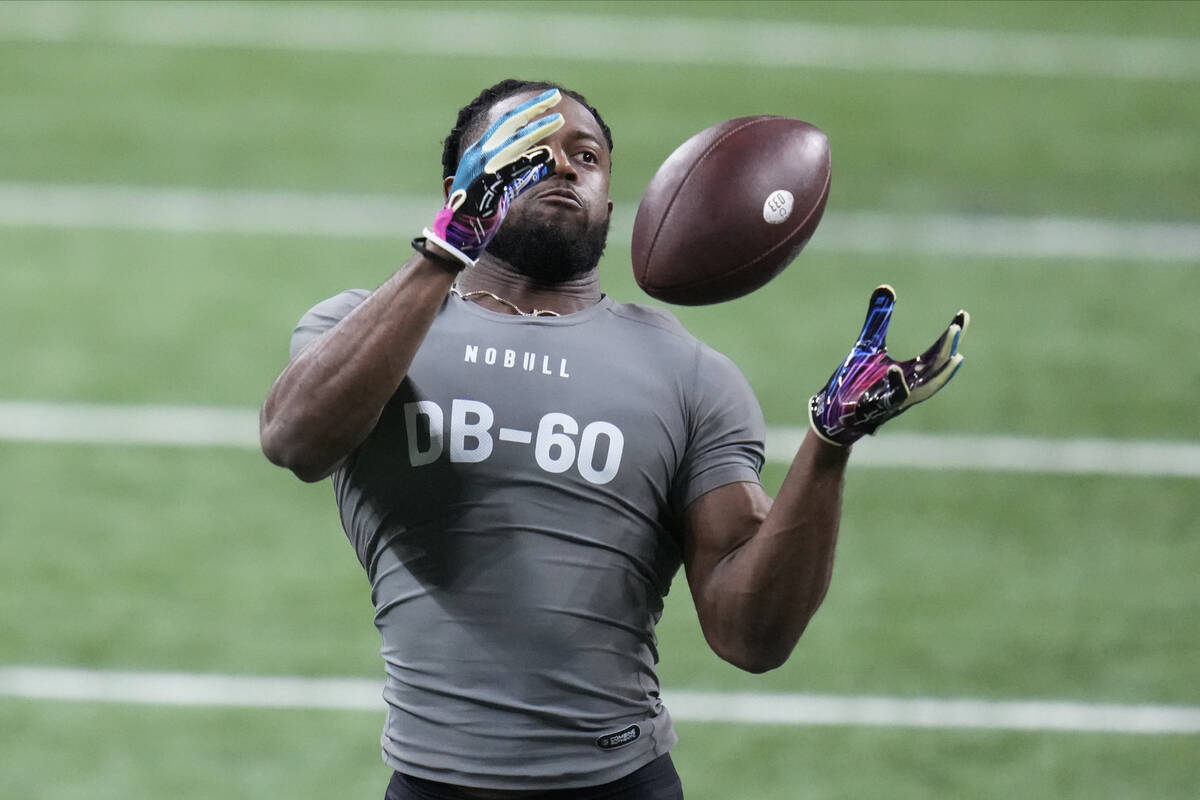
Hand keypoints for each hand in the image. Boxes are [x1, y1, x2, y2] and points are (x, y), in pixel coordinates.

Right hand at [423, 88, 564, 266]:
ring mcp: (482, 168)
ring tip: (557, 120)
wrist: (456, 233)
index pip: (506, 123)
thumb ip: (520, 171)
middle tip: (555, 97)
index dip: (528, 109)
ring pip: (514, 143)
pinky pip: (513, 169)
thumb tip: (546, 158)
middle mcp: (479, 154)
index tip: (548, 100)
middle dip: (534, 108)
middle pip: (511, 124)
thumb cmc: (478, 210)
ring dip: (537, 130)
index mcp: (480, 151)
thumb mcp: (501, 185)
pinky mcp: (487, 184)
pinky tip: (548, 153)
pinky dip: (531, 160)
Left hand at [809, 285, 968, 445]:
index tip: (963, 315)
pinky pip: (893, 398)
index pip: (938, 351)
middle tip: (958, 327)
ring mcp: (896, 398)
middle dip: (950, 348)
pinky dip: (898, 385)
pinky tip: (896, 369)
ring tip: (954, 353)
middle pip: (938, 367)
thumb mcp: (868, 344)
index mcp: (911, 371)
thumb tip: (886, 287)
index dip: (952, 334)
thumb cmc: (854, 380)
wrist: (833, 411)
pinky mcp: (878, 407)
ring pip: (925, 387)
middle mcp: (910, 385)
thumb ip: (879, 319)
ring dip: (939, 371)